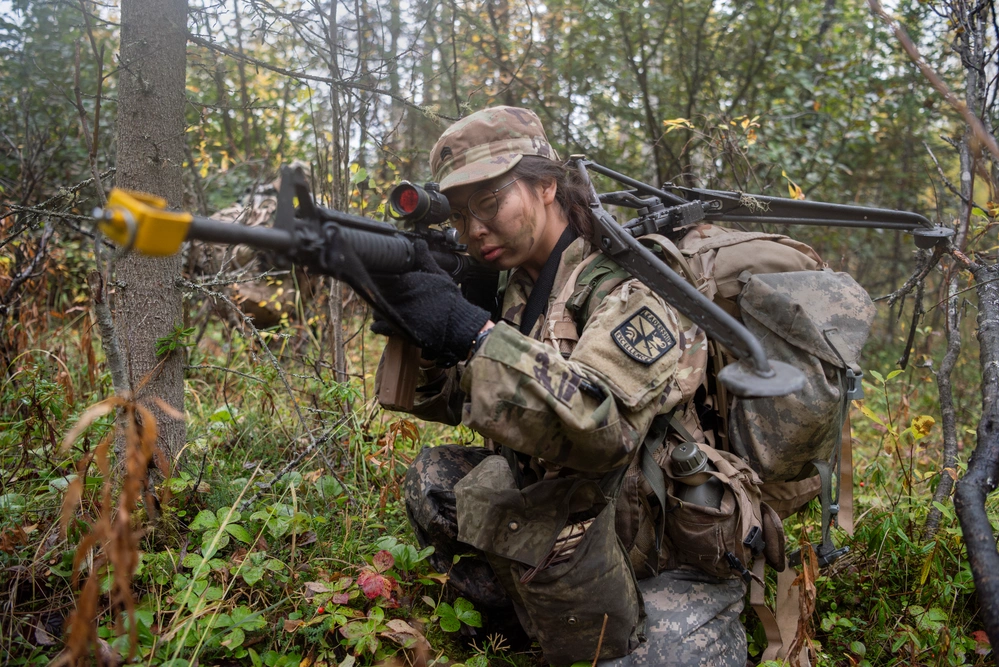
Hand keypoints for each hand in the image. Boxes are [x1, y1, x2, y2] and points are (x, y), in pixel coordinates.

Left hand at [370, 240, 489, 364]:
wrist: (456, 323)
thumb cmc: (448, 298)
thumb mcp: (438, 274)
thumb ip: (425, 258)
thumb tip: (419, 242)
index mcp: (404, 280)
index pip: (381, 276)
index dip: (382, 279)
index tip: (387, 281)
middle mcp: (396, 295)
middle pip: (377, 293)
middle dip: (382, 294)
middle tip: (390, 297)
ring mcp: (395, 313)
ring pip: (376, 309)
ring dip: (380, 310)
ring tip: (390, 310)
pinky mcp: (396, 329)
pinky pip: (377, 326)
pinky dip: (380, 325)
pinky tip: (388, 322)